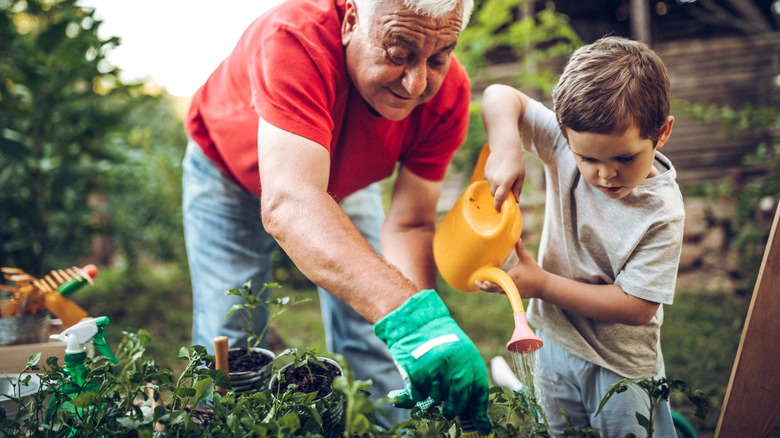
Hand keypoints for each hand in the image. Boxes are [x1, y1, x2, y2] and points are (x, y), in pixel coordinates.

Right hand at [373, 290, 491, 434]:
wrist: (412, 321)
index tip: (483, 427)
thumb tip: (477, 414)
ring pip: (437, 397)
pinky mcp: (417, 371)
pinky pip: (419, 395)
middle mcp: (454, 361)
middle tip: (449, 411)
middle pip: (459, 398)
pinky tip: (417, 381)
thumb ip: (466, 377)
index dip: (480, 411)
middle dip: (454, 408)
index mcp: (468, 355)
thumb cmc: (437, 339)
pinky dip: (418, 394)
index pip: (478, 389)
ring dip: (433, 396)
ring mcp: (435, 366)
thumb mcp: (458, 352)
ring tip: (429, 382)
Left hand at [477, 239, 546, 299]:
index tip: (482, 281)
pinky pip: (502, 291)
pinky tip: (489, 286)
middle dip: (485, 287)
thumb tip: (518, 238)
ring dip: (489, 288)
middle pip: (494, 289)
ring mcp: (512, 291)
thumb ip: (520, 249)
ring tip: (480, 284)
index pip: (498, 281)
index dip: (490, 282)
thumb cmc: (535, 272)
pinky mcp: (513, 294)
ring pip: (497, 291)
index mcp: (512, 277)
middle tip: (477, 282)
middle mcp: (510, 286)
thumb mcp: (527, 259)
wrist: (544, 286)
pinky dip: (496, 289)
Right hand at [483, 145, 524, 211]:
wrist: (505, 147)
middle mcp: (495, 181)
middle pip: (494, 195)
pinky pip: (489, 180)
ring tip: (504, 177)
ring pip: (491, 187)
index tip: (499, 211)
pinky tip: (500, 171)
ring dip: (497, 187)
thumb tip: (517, 201)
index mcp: (505, 183)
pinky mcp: (486, 172)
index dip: (498, 206)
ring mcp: (489, 176)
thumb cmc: (516, 161)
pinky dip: (494, 180)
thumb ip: (518, 189)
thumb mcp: (521, 176)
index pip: (499, 199)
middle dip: (499, 196)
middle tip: (506, 191)